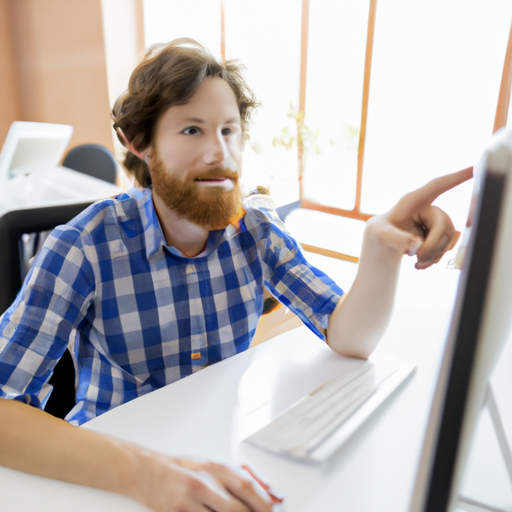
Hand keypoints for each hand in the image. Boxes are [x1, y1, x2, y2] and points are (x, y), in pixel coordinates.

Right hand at [132, 449, 276, 511]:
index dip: (264, 503)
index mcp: (216, 467)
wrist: (147, 472)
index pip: (247, 487)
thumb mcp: (215, 467)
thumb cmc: (185, 471)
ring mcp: (188, 500)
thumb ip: (248, 478)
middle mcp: (203, 481)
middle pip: (237, 509)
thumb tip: (278, 496)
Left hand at [366, 167, 472, 268]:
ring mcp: (435, 221)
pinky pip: (447, 246)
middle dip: (433, 246)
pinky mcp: (439, 233)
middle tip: (417, 259)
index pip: (437, 186)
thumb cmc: (379, 233)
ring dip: (434, 254)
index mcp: (413, 201)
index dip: (456, 177)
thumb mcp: (379, 234)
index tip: (475, 167)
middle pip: (444, 225)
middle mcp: (428, 208)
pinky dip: (435, 258)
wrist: (383, 243)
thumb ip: (396, 239)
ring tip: (416, 261)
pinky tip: (421, 262)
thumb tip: (416, 245)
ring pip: (448, 238)